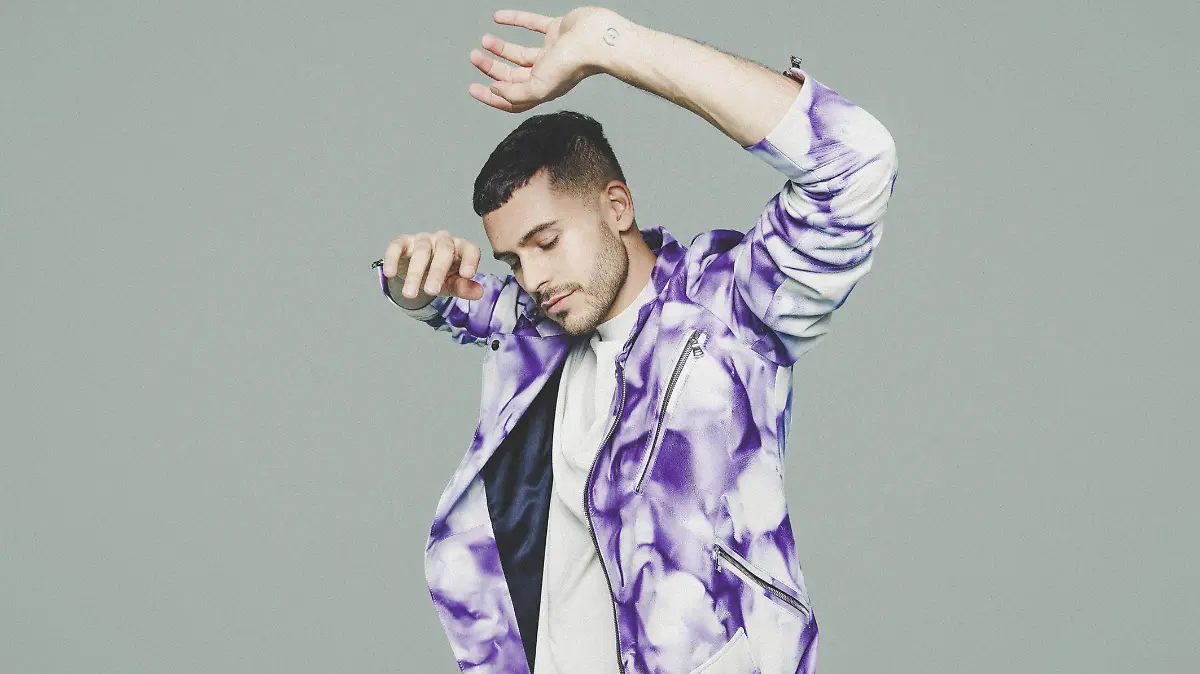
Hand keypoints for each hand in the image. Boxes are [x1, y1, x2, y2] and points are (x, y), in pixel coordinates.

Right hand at [381, 231, 484, 301]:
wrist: (417, 272)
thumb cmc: (440, 276)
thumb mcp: (452, 284)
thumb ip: (463, 288)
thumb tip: (478, 293)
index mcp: (460, 248)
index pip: (470, 249)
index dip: (470, 260)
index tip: (467, 274)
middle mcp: (444, 240)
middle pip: (444, 251)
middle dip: (437, 272)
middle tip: (431, 292)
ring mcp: (423, 239)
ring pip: (421, 251)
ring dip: (415, 273)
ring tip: (410, 294)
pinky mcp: (404, 241)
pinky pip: (397, 246)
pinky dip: (392, 258)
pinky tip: (390, 273)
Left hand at [468, 7, 619, 112]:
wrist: (597, 39)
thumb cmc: (573, 65)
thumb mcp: (539, 87)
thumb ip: (515, 93)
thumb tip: (496, 91)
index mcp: (543, 90)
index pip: (512, 99)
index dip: (491, 97)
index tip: (472, 89)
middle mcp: (547, 73)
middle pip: (512, 74)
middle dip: (491, 67)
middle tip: (474, 56)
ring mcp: (553, 51)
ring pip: (520, 52)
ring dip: (500, 47)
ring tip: (485, 40)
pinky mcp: (557, 30)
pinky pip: (532, 24)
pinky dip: (515, 20)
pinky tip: (498, 17)